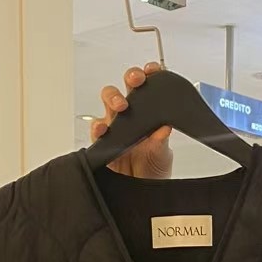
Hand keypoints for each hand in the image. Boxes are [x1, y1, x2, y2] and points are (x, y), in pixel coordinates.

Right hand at [91, 63, 173, 178]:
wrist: (142, 190)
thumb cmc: (154, 168)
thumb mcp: (163, 154)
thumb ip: (161, 141)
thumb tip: (164, 128)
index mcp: (148, 113)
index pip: (148, 87)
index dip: (149, 74)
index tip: (153, 70)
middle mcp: (131, 115)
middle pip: (126, 87)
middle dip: (130, 79)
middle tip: (137, 82)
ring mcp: (115, 126)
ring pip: (108, 102)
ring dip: (113, 98)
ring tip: (121, 106)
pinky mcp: (103, 141)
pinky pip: (97, 129)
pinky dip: (98, 127)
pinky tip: (104, 129)